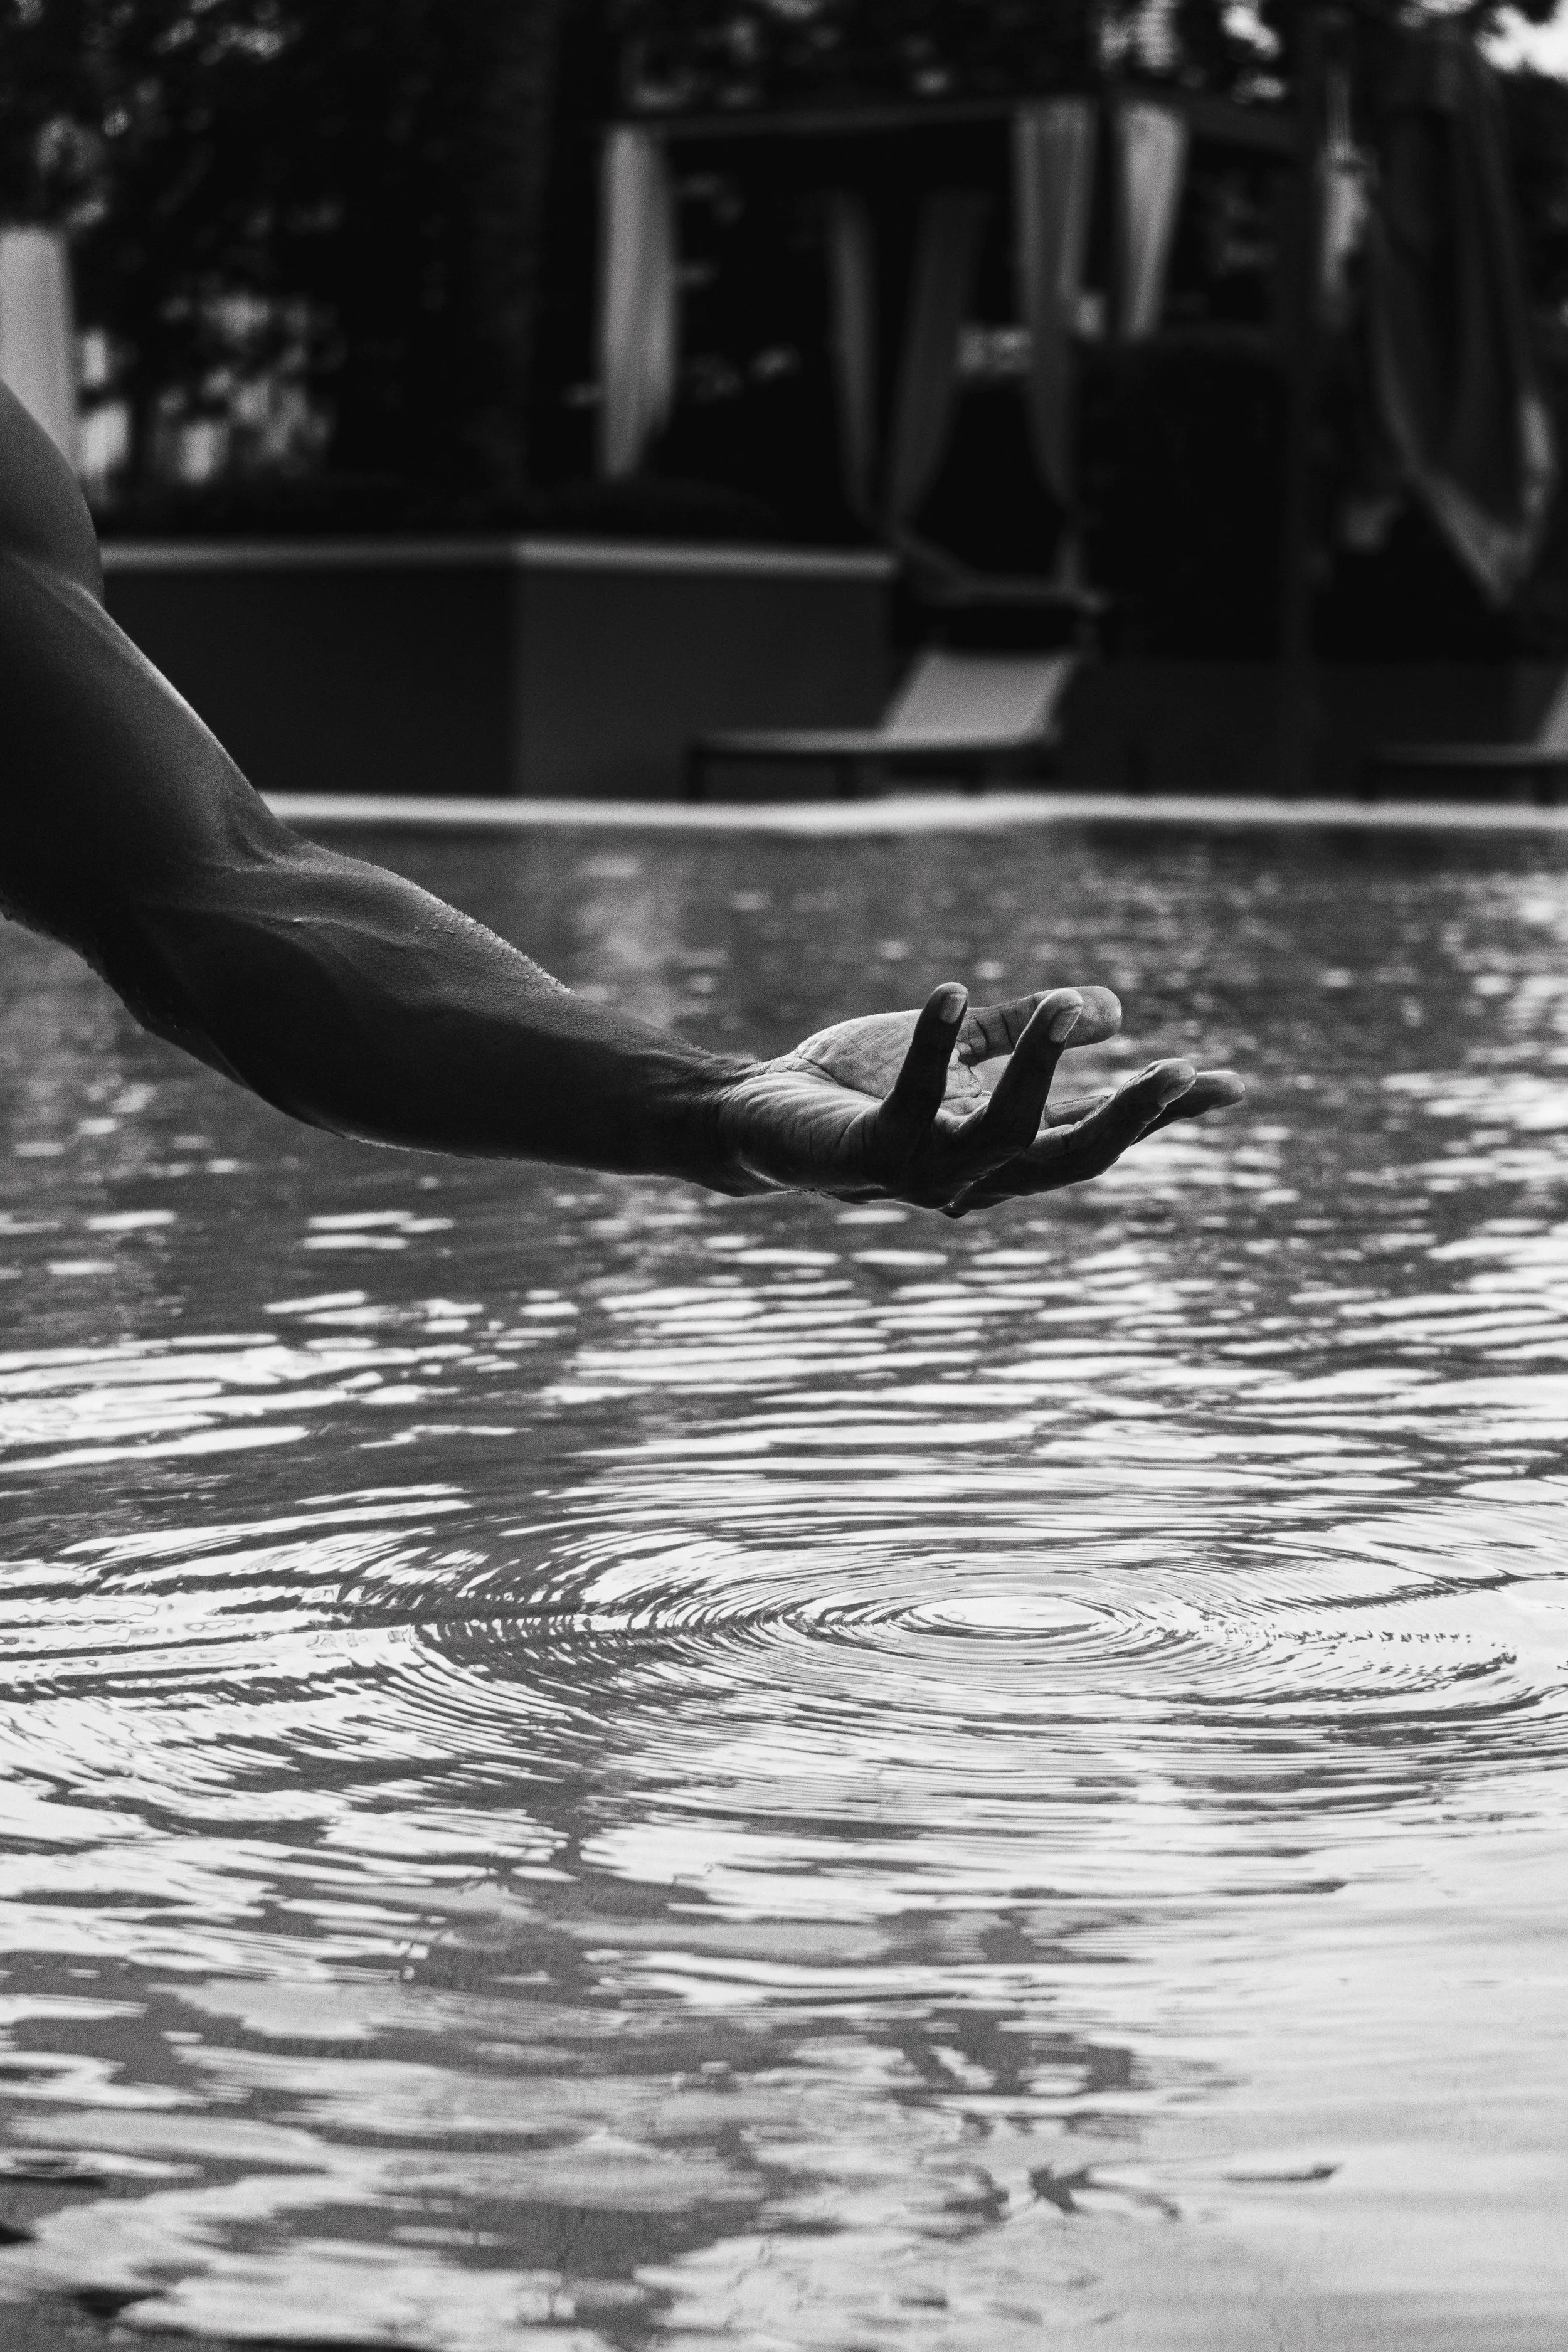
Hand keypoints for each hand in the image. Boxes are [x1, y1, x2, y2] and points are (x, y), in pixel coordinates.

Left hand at [715, 985, 1242, 1215]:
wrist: (755, 1115)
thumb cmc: (855, 1087)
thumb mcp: (956, 1049)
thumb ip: (1024, 1031)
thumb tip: (1110, 1010)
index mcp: (1001, 1150)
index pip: (1096, 1133)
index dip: (1162, 1115)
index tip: (1232, 1084)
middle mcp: (973, 1177)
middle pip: (1073, 1158)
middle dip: (1130, 1117)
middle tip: (1179, 1065)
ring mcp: (922, 1174)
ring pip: (1006, 1137)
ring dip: (1041, 1070)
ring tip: (1070, 1008)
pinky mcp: (868, 1154)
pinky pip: (912, 1101)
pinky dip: (931, 1044)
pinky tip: (951, 989)